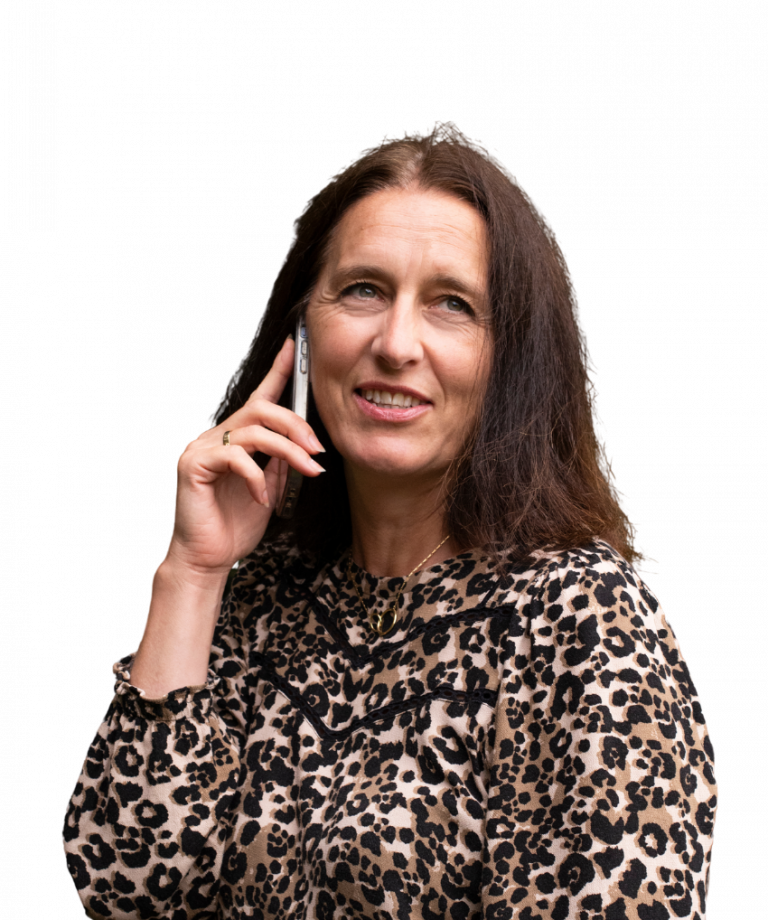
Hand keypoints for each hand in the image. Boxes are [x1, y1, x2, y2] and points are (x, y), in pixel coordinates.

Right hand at [163, 336, 325, 577]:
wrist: (207, 559)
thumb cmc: (233, 526)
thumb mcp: (268, 489)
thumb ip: (279, 464)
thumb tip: (302, 446)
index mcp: (235, 438)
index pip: (258, 397)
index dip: (277, 370)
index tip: (295, 346)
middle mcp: (216, 436)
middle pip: (261, 409)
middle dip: (297, 426)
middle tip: (318, 450)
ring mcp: (201, 448)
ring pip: (254, 431)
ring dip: (289, 451)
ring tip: (307, 472)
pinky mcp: (193, 465)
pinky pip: (236, 458)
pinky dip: (257, 478)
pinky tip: (262, 498)